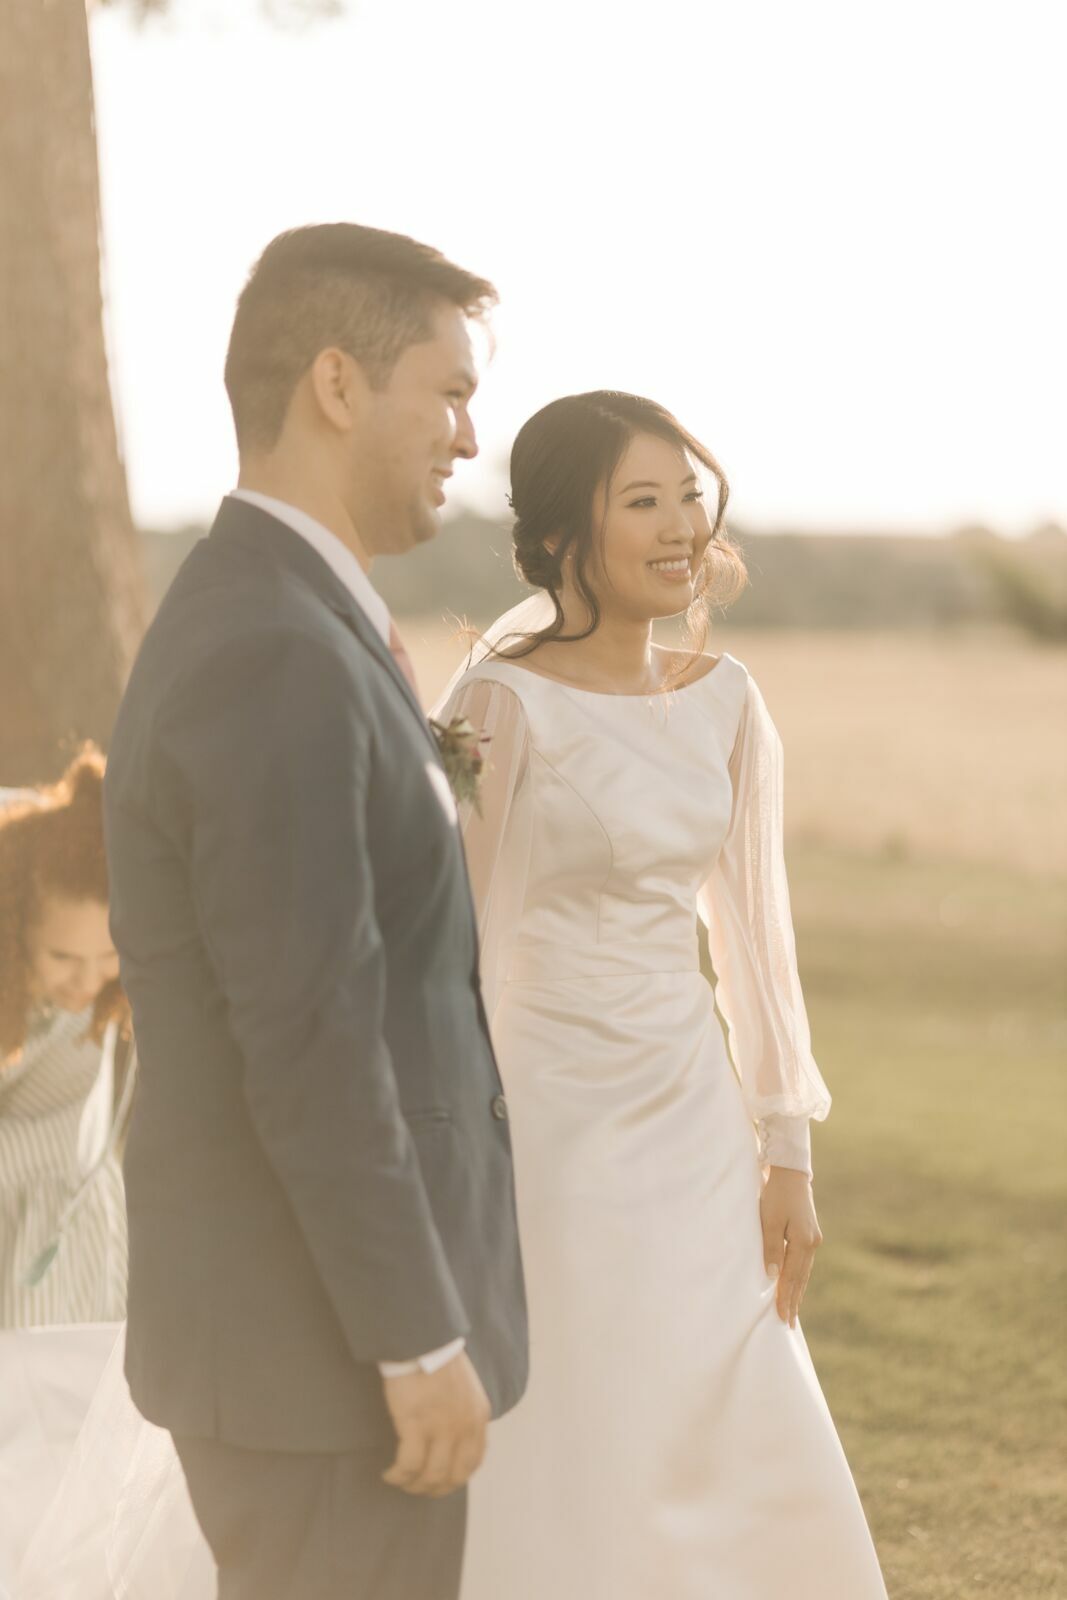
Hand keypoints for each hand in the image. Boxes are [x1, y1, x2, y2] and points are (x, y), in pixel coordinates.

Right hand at [381, 1351, 490, 1498]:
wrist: (422, 1340)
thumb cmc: (438, 1358)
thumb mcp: (466, 1388)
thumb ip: (465, 1413)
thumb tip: (454, 1436)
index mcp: (478, 1417)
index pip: (473, 1462)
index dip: (456, 1479)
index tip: (441, 1482)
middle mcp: (464, 1427)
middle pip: (453, 1476)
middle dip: (435, 1489)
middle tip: (418, 1488)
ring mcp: (441, 1428)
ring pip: (431, 1476)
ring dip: (414, 1485)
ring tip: (400, 1482)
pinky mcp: (416, 1425)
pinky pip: (408, 1465)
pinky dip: (398, 1475)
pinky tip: (389, 1474)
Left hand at [760, 1166, 822, 1327]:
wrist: (791, 1173)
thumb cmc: (776, 1195)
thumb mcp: (768, 1220)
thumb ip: (771, 1248)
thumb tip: (772, 1276)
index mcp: (803, 1241)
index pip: (791, 1277)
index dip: (786, 1298)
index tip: (782, 1318)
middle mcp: (812, 1243)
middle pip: (800, 1278)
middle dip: (794, 1301)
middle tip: (789, 1324)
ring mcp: (813, 1239)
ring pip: (804, 1272)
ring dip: (797, 1291)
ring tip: (793, 1311)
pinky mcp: (810, 1234)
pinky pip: (804, 1262)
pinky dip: (799, 1277)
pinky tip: (796, 1285)